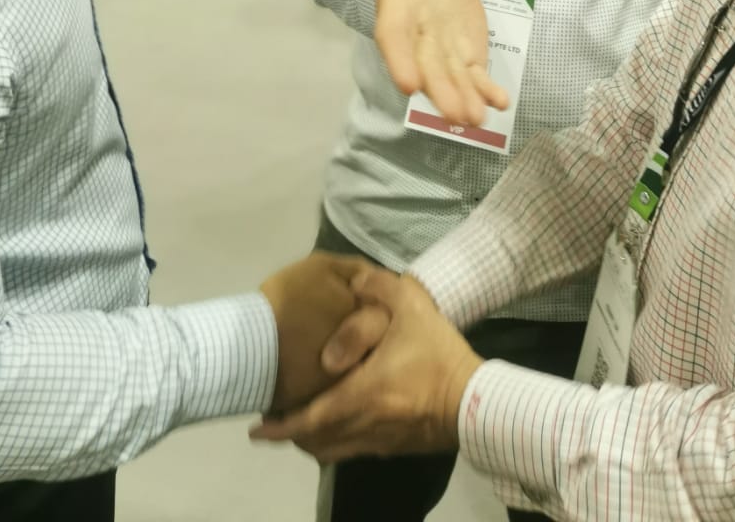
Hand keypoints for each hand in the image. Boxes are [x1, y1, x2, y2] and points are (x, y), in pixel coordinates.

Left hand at [252, 269, 481, 461]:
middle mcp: (364, 425)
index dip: (280, 426)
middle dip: (290, 434)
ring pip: (332, 451)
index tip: (256, 427)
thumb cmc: (438, 353)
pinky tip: (336, 424)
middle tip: (272, 421)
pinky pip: (352, 451)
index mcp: (361, 395)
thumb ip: (378, 288)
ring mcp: (379, 442)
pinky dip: (334, 442)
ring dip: (311, 440)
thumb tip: (353, 283)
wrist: (477, 400)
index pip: (309, 420)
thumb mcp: (411, 306)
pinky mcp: (393, 449)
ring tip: (298, 424)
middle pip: (315, 442)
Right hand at [375, 0, 508, 126]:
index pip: (395, 39)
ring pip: (452, 78)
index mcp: (397, 10)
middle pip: (427, 67)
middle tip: (457, 114)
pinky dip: (486, 89)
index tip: (409, 85)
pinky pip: (475, 75)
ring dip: (465, 98)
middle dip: (442, 91)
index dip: (400, 61)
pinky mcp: (466, 53)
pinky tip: (501, 103)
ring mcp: (443, 49)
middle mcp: (417, 37)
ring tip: (478, 119)